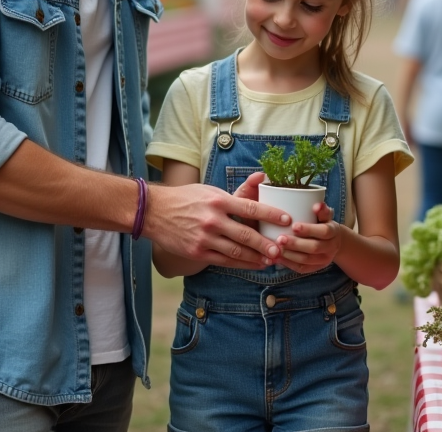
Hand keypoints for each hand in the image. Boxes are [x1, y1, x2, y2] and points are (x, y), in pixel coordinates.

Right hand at [144, 181, 287, 268]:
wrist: (154, 212)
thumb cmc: (186, 198)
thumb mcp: (211, 190)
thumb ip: (237, 191)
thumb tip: (262, 176)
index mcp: (218, 201)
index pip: (251, 208)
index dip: (271, 215)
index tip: (287, 220)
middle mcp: (213, 220)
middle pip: (246, 235)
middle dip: (267, 244)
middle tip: (282, 248)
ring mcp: (205, 238)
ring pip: (237, 252)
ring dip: (257, 258)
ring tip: (271, 260)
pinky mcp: (198, 252)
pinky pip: (224, 261)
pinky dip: (241, 264)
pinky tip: (253, 264)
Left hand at [272, 202, 343, 274]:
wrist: (332, 241)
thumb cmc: (323, 223)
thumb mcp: (325, 215)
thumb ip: (322, 210)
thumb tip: (317, 205)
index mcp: (334, 232)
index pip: (324, 231)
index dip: (309, 230)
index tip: (294, 226)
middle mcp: (331, 247)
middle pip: (314, 248)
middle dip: (296, 244)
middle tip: (280, 239)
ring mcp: (324, 260)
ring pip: (307, 260)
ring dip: (290, 255)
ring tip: (277, 248)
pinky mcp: (316, 268)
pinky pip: (302, 268)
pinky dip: (289, 264)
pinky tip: (278, 257)